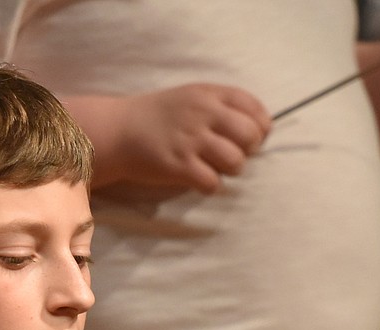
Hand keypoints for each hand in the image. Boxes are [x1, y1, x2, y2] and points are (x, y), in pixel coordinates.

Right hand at [102, 84, 271, 193]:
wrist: (119, 130)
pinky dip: (209, 185)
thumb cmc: (159, 117)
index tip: (250, 138)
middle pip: (250, 136)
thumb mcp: (191, 97)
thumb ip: (222, 106)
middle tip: (231, 154)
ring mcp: (191, 140)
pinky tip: (198, 179)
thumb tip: (258, 129)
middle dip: (248, 150)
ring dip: (230, 170)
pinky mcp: (179, 166)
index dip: (261, 127)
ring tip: (213, 167)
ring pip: (236, 162)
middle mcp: (203, 114)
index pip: (254, 108)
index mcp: (209, 94)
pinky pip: (213, 183)